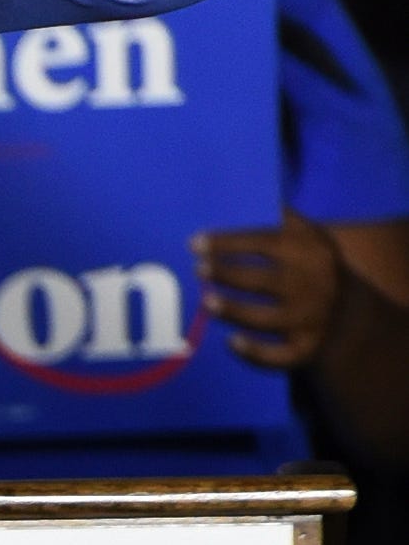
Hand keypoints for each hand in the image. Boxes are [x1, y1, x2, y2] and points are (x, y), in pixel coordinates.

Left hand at [196, 212, 348, 367]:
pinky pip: (281, 356)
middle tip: (198, 270)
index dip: (226, 243)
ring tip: (207, 303)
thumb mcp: (304, 233)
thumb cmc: (309, 263)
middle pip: (263, 280)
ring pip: (268, 319)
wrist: (349, 309)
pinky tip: (231, 343)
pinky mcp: (309, 348)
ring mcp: (312, 319)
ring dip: (234, 312)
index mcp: (308, 250)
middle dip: (227, 275)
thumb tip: (232, 188)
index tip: (194, 243)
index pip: (262, 241)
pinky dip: (256, 354)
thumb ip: (275, 215)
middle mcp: (313, 285)